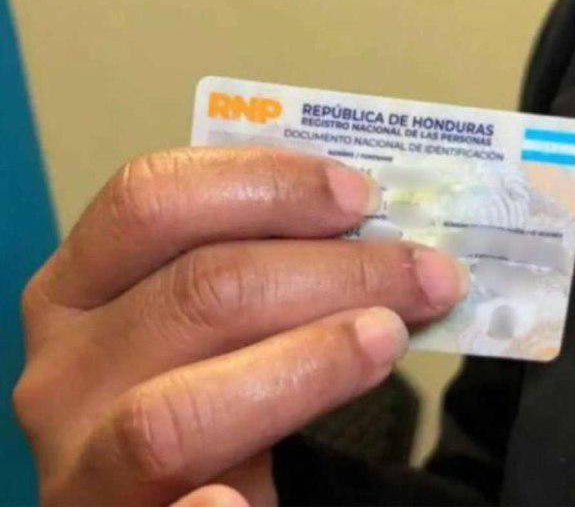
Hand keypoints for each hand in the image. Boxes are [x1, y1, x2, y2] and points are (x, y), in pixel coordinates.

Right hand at [14, 147, 467, 505]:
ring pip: (179, 410)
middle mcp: (63, 366)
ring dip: (311, 363)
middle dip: (334, 270)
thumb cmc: (207, 379)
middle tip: (426, 271)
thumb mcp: (215, 311)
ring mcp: (80, 461)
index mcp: (81, 285)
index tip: (361, 195)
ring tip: (390, 339)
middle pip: (198, 290)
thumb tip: (382, 230)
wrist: (183, 489)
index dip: (264, 184)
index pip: (152, 199)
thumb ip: (270, 265)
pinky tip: (243, 502)